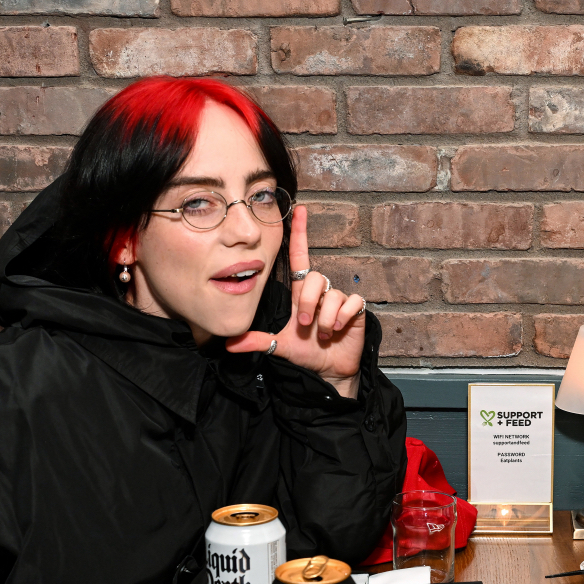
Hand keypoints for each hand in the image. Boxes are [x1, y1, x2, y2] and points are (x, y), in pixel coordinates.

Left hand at [226, 205, 366, 397]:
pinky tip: (338, 331)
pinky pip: (350, 304)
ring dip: (324, 318)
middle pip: (315, 278)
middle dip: (308, 303)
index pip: (300, 257)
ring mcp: (338, 300)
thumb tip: (228, 344)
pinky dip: (341, 319)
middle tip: (304, 325)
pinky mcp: (355, 310)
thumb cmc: (306, 354)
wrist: (328, 372)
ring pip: (331, 294)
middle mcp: (321, 293)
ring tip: (322, 334)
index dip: (300, 234)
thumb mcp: (278, 346)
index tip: (300, 210)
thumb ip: (256, 341)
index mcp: (302, 294)